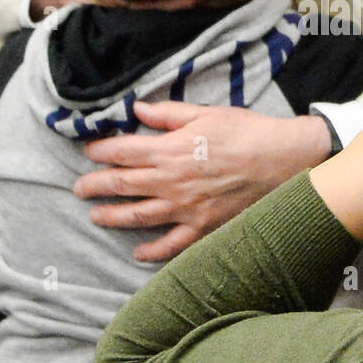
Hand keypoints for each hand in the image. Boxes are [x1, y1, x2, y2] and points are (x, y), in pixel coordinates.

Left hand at [74, 101, 331, 261]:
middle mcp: (171, 181)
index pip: (122, 152)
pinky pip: (172, 244)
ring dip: (112, 216)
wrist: (284, 159)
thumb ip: (167, 114)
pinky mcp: (204, 226)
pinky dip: (152, 251)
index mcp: (170, 149)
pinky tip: (138, 253)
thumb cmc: (247, 131)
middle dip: (95, 185)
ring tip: (95, 216)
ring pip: (138, 215)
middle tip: (78, 188)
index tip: (89, 151)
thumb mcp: (206, 113)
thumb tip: (136, 108)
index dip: (100, 151)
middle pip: (122, 185)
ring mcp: (186, 208)